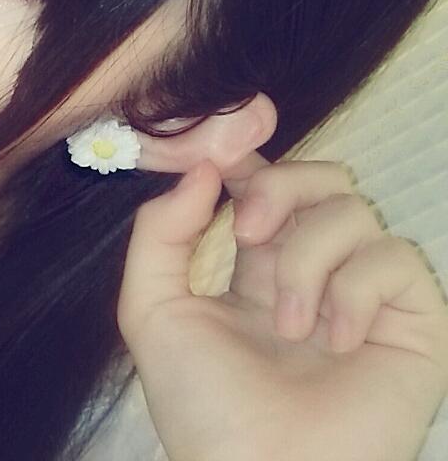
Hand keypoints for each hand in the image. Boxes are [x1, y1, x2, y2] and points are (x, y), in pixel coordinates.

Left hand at [117, 157, 447, 460]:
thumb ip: (160, 232)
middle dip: (281, 185)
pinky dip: (358, 290)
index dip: (249, 163)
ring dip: (309, 260)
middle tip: (251, 229)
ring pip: (354, 211)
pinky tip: (336, 340)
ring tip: (289, 327)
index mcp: (257, 272)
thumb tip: (203, 169)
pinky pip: (396, 260)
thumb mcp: (153, 311)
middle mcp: (313, 275)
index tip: (223, 159)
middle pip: (320, 179)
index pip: (266, 186)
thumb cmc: (203, 406)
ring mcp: (363, 298)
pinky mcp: (411, 325)